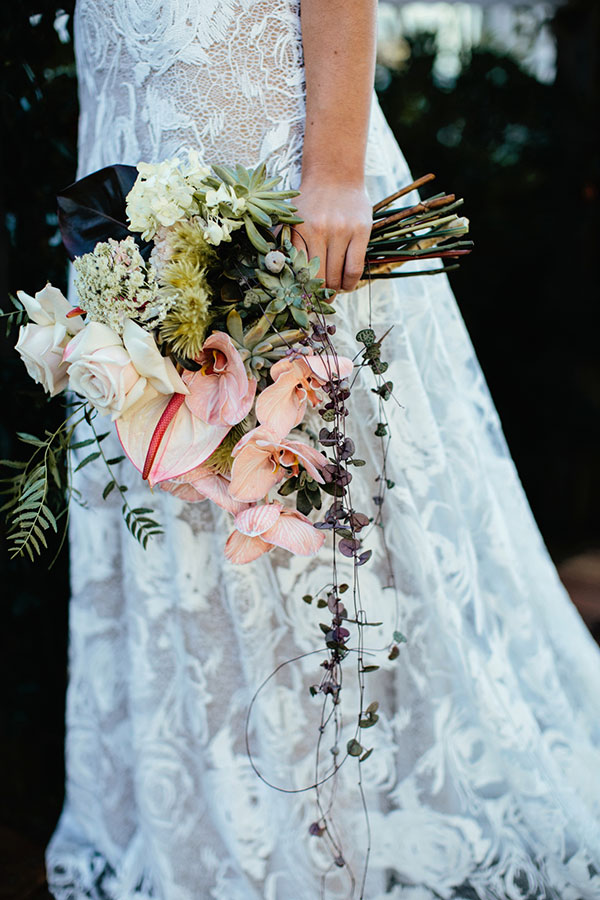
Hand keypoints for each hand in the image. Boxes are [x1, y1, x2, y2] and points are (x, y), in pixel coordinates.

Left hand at [291, 178, 371, 293]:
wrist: (334, 174)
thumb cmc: (311, 202)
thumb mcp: (292, 220)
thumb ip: (287, 243)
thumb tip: (277, 275)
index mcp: (300, 231)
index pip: (299, 273)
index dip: (301, 292)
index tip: (303, 301)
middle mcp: (320, 231)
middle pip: (319, 278)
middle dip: (319, 295)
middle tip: (320, 299)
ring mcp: (341, 232)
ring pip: (337, 276)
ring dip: (335, 290)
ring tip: (334, 291)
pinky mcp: (361, 231)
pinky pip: (355, 268)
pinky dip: (350, 283)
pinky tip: (346, 284)